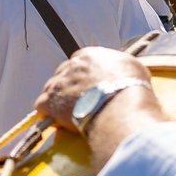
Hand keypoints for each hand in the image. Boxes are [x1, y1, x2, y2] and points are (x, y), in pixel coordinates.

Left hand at [35, 47, 154, 131]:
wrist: (119, 107)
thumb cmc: (131, 89)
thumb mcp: (133, 68)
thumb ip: (121, 67)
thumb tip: (122, 73)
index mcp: (90, 55)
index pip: (80, 61)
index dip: (84, 75)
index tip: (89, 85)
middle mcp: (72, 65)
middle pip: (64, 73)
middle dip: (70, 86)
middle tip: (80, 100)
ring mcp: (58, 82)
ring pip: (52, 89)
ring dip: (58, 100)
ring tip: (69, 113)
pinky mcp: (50, 101)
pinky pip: (42, 105)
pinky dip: (48, 113)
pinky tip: (56, 120)